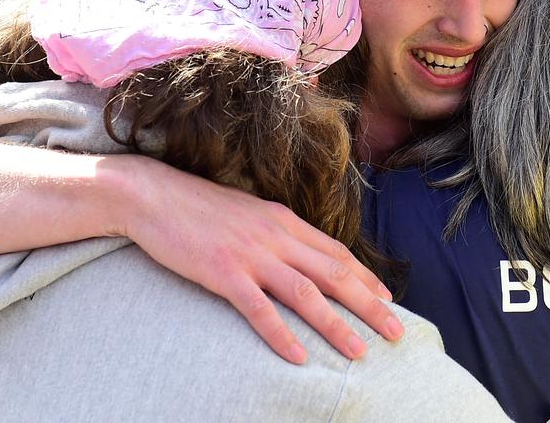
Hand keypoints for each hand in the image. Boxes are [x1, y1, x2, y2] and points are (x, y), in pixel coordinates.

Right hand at [119, 159, 402, 363]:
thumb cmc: (196, 207)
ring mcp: (251, 253)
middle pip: (334, 273)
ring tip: (360, 352)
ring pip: (306, 293)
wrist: (152, 194)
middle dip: (370, 305)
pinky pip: (259, 309)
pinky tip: (299, 356)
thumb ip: (274, 232)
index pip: (335, 251)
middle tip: (397, 332)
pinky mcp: (223, 271)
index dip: (365, 277)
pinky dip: (282, 334)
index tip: (388, 298)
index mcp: (283, 219)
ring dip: (337, 325)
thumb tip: (296, 253)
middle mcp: (275, 235)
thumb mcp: (247, 213)